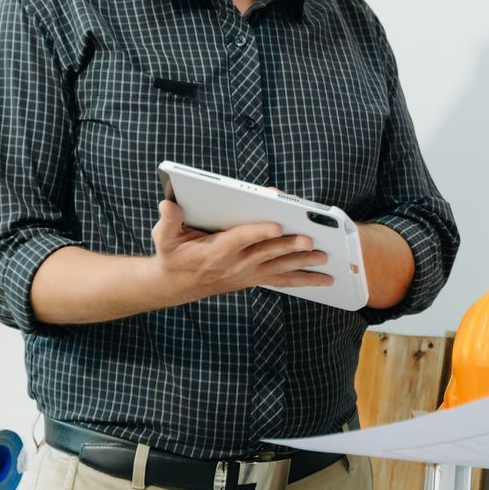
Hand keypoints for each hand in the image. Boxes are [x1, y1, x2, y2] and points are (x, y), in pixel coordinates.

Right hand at [148, 199, 333, 305]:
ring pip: (279, 269)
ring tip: (324, 260)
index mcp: (216, 251)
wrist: (176, 285)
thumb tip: (168, 204)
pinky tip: (323, 280)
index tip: (275, 225)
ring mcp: (247, 274)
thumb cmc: (173, 256)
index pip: (239, 239)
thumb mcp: (164, 238)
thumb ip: (168, 221)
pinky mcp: (254, 278)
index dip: (257, 232)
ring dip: (302, 265)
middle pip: (266, 254)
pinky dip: (303, 280)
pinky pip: (281, 280)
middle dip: (289, 247)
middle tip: (310, 240)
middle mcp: (235, 265)